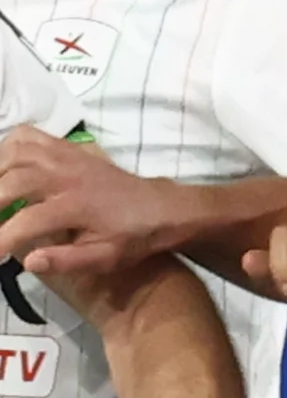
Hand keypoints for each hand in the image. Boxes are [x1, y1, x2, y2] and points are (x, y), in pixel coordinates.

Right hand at [0, 127, 182, 278]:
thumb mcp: (106, 258)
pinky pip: (28, 136)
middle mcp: (66, 176)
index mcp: (77, 207)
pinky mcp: (66, 147)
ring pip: (14, 154)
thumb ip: (67, 260)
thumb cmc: (132, 236)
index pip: (27, 221)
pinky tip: (2, 164)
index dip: (2, 237)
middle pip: (13, 181)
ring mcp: (65, 156)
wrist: (160, 207)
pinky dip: (7, 146)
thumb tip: (28, 261)